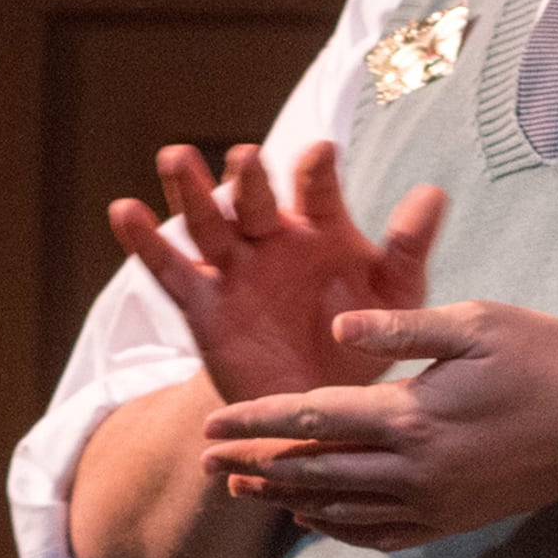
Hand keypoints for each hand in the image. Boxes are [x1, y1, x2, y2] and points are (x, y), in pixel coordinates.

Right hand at [112, 140, 446, 406]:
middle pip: (258, 200)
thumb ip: (409, 247)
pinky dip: (145, 242)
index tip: (321, 153)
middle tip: (246, 155)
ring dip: (192, 192)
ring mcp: (236, 268)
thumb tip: (435, 192)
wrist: (324, 404)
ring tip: (175, 157)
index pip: (319, 191)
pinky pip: (172, 270)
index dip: (317, 173)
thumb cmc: (366, 336)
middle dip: (252, 178)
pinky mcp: (203, 304)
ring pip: (210, 224)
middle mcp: (276, 239)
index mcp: (324, 229)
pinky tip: (123, 210)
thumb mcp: (397, 295)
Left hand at [200, 300, 557, 547]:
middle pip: (313, 472)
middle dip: (254, 465)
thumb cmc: (548, 361)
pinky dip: (337, 529)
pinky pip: (379, 535)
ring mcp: (433, 503)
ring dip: (286, 500)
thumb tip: (339, 330)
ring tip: (245, 490)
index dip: (256, 422)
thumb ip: (402, 327)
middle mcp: (413, 471)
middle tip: (206, 463)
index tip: (211, 422)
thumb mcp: (478, 323)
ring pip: (338, 510)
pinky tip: (314, 519)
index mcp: (412, 418)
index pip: (312, 421)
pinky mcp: (453, 521)